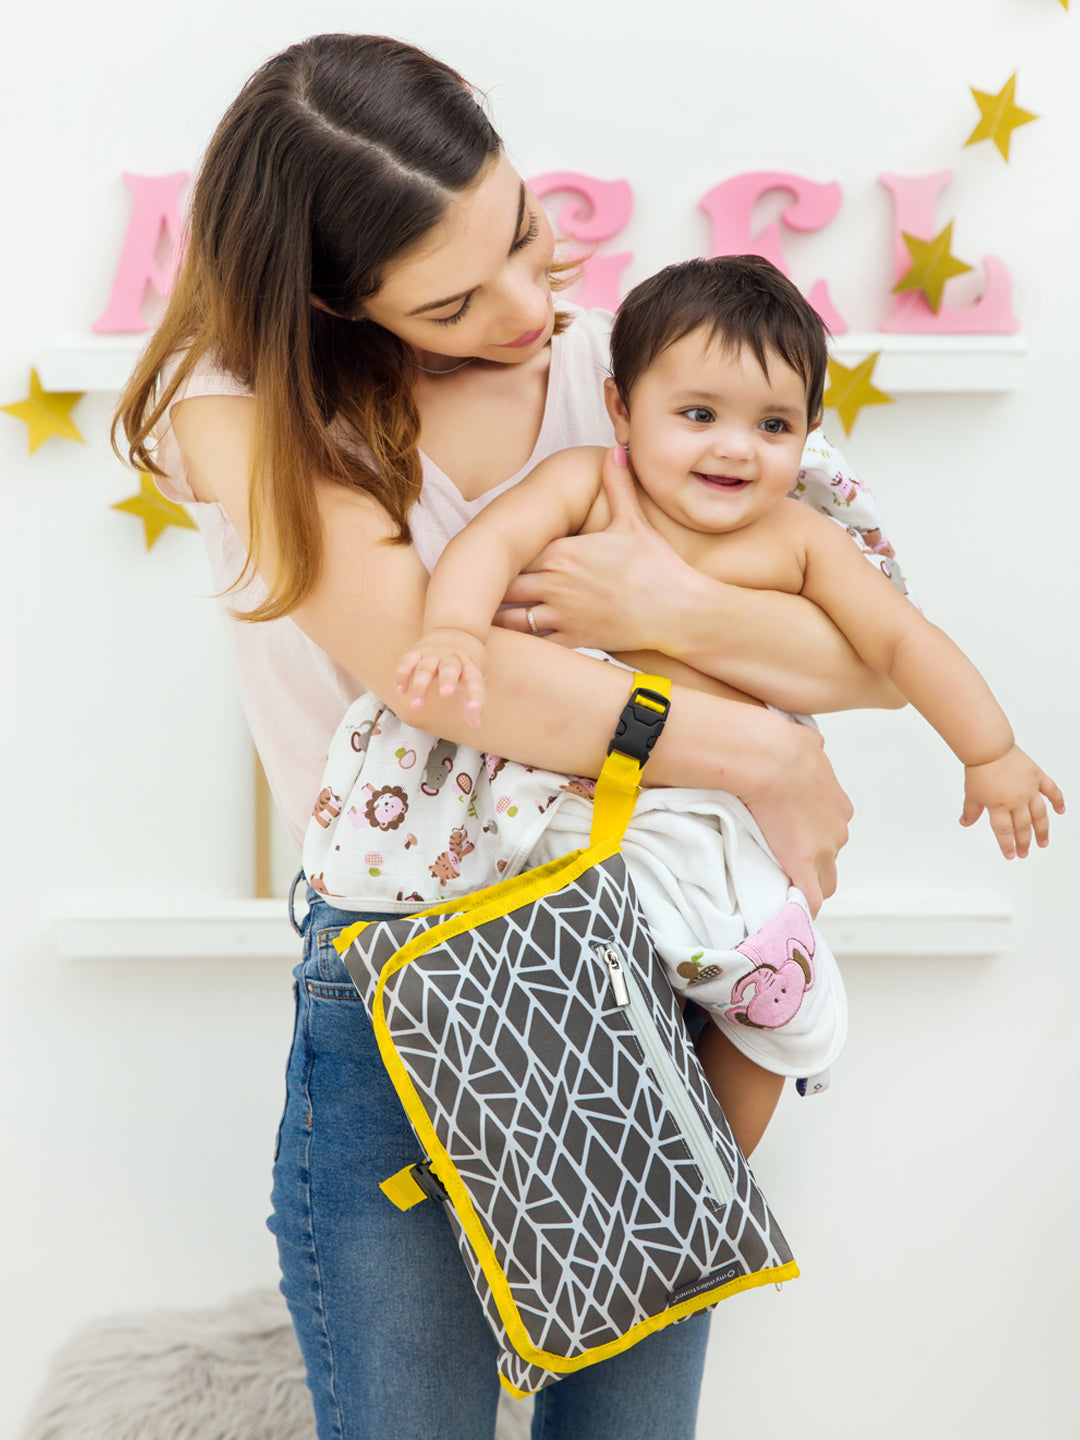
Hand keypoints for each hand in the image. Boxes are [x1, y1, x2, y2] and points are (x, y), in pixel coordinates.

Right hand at [395, 627, 487, 726]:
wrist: (456, 632)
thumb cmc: (465, 665)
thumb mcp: (474, 678)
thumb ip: (474, 702)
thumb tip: (475, 725)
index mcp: (469, 665)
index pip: (474, 680)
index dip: (474, 695)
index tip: (473, 710)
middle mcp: (452, 658)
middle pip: (450, 668)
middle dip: (447, 680)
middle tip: (446, 695)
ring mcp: (434, 654)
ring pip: (426, 667)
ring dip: (420, 685)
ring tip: (417, 706)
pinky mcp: (418, 651)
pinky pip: (408, 660)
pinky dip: (403, 674)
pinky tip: (401, 690)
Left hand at [493, 446, 690, 649]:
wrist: (677, 609)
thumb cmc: (656, 565)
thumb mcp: (633, 521)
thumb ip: (617, 485)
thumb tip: (616, 450)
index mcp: (563, 553)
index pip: (514, 553)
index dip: (503, 555)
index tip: (498, 555)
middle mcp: (556, 583)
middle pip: (505, 585)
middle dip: (496, 585)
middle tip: (485, 584)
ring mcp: (563, 614)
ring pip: (513, 618)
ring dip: (502, 615)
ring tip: (493, 613)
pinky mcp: (574, 639)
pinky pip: (535, 644)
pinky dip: (523, 642)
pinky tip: (519, 640)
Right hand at [741, 721, 852, 915]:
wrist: (768, 758)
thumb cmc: (778, 745)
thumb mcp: (805, 739)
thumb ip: (810, 747)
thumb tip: (807, 742)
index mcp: (836, 804)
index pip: (831, 832)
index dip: (812, 839)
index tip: (794, 839)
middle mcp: (836, 829)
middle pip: (830, 860)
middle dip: (812, 865)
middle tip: (784, 863)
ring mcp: (822, 851)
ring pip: (822, 881)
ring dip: (804, 884)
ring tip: (782, 887)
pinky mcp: (803, 868)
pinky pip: (808, 899)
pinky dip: (800, 907)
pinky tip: (788, 912)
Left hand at [960, 745, 1064, 857]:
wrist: (989, 748)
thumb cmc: (979, 769)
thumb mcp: (971, 793)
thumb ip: (971, 811)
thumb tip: (965, 822)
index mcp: (998, 806)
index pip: (1004, 831)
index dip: (1007, 845)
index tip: (1010, 855)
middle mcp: (1016, 800)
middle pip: (1022, 826)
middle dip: (1024, 842)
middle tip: (1024, 853)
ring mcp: (1029, 789)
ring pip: (1039, 815)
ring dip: (1042, 830)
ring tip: (1043, 842)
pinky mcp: (1037, 777)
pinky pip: (1051, 790)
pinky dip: (1058, 801)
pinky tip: (1061, 811)